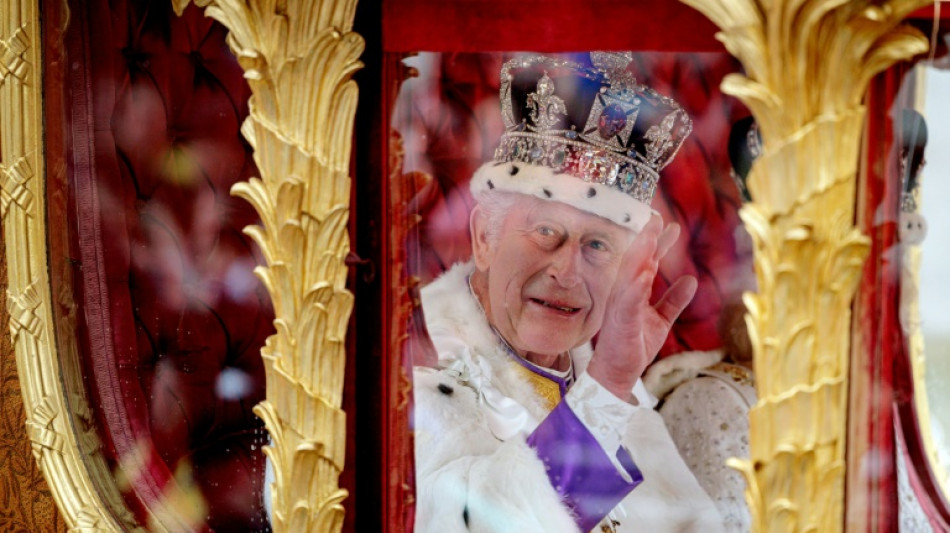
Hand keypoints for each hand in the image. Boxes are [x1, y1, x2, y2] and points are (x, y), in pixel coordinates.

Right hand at [586, 216, 697, 400]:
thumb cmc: (634, 346)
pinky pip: (628, 302)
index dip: (657, 243)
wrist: (617, 374)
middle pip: (635, 261)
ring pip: (629, 275)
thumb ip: (673, 300)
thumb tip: (691, 280)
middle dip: (646, 239)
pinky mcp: (620, 322)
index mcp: (633, 292)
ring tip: (650, 236)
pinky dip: (636, 287)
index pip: (646, 262)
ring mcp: (620, 307)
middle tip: (657, 218)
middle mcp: (624, 294)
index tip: (669, 224)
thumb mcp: (660, 321)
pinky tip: (645, 274)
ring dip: (640, 255)